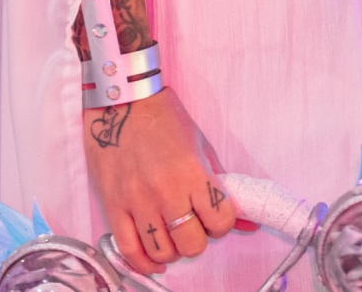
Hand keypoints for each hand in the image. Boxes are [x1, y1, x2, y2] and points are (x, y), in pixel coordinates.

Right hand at [82, 88, 236, 275]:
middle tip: (193, 225)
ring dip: (172, 249)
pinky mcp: (113, 204)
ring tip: (172, 236)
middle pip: (191, 243)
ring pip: (162, 251)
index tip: (215, 216)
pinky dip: (143, 262)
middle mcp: (165, 190)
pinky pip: (129, 249)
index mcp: (192, 173)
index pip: (220, 221)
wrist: (122, 99)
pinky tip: (155, 259)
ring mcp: (137, 200)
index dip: (222, 223)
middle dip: (197, 239)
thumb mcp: (202, 146)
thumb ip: (223, 185)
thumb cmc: (165, 118)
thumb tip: (248, 223)